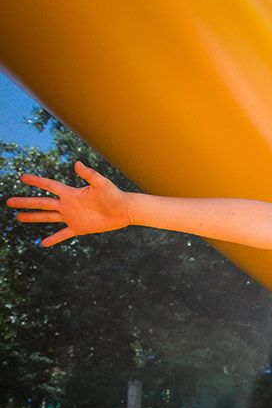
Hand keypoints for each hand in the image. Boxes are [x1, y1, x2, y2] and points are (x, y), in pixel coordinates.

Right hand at [6, 161, 130, 246]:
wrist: (124, 210)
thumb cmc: (114, 195)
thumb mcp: (101, 183)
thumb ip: (89, 174)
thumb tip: (77, 163)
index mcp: (71, 193)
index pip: (49, 186)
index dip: (36, 181)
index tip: (22, 177)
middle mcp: (68, 204)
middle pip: (42, 203)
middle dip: (26, 202)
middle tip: (9, 202)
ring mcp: (72, 216)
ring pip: (48, 217)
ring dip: (33, 217)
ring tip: (18, 217)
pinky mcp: (79, 227)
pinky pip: (63, 234)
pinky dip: (53, 239)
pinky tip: (43, 243)